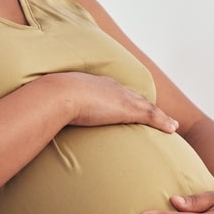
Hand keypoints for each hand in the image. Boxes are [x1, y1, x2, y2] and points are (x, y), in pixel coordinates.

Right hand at [46, 72, 177, 133]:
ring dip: (159, 116)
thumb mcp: (53, 104)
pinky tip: (172, 129)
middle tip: (157, 113)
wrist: (58, 94)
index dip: (125, 99)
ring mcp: (120, 97)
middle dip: (145, 105)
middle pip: (134, 97)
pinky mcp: (127, 109)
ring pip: (146, 107)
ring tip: (170, 124)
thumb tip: (41, 119)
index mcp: (94, 84)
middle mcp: (111, 87)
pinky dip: (163, 122)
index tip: (132, 104)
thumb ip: (52, 112)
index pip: (115, 92)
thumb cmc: (50, 100)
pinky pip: (151, 115)